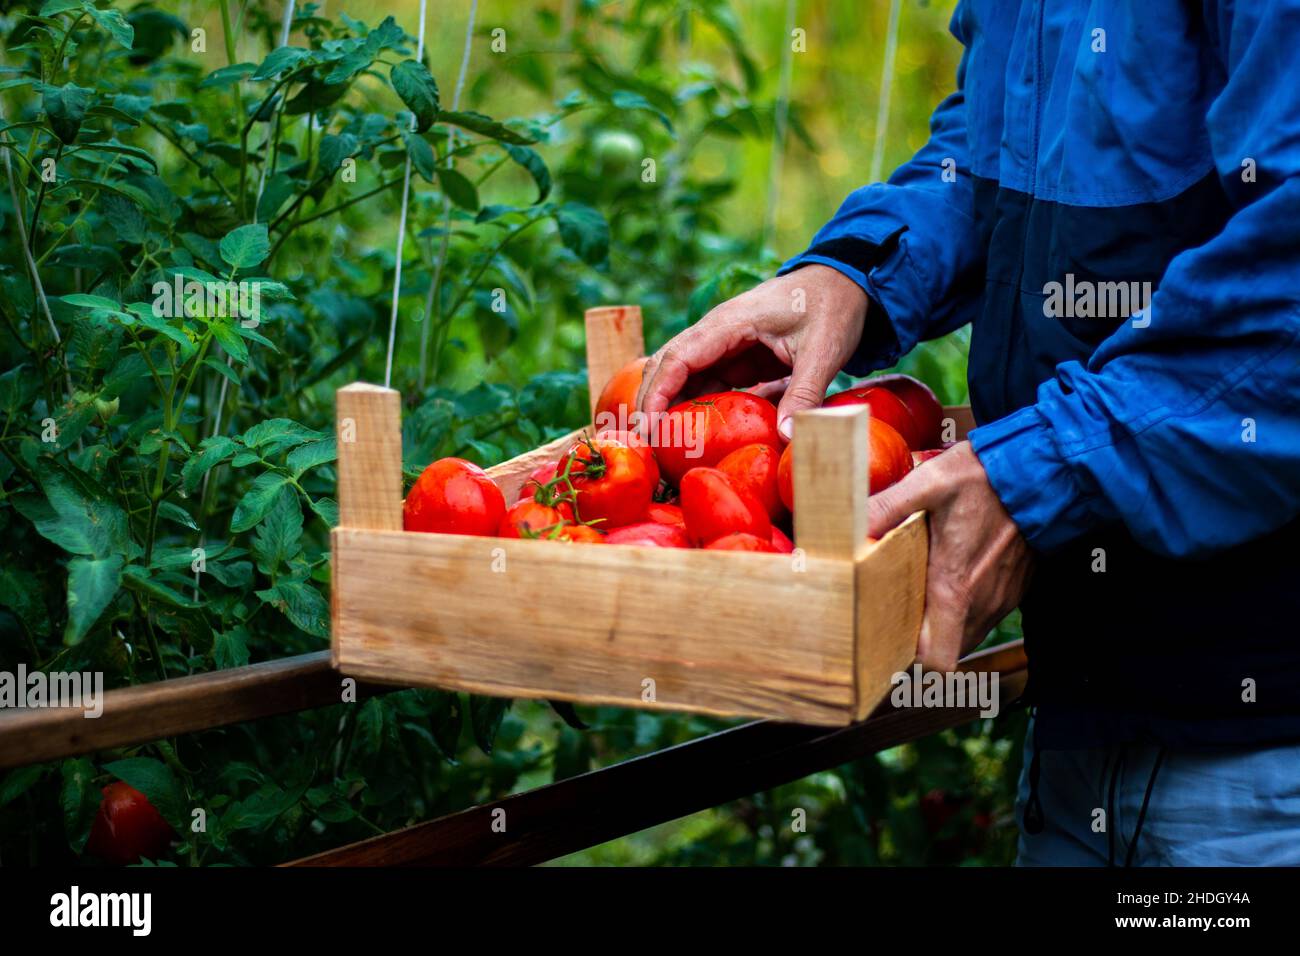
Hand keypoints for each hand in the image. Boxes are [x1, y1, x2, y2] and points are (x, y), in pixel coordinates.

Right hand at [636, 265, 868, 437]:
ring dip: (668, 407)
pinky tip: (689, 432)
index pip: (679, 358)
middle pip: (668, 366)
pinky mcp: (736, 357)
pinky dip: (693, 406)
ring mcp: (724, 344)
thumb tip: (789, 438)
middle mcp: (717, 332)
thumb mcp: (823, 350)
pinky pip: (706, 383)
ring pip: (682, 376)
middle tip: (642, 444)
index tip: (647, 427)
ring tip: (660, 445)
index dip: (658, 394)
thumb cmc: (832, 306)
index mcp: (730, 323)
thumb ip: (806, 393)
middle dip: (650, 403)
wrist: (844, 282)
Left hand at [868, 442, 1034, 671]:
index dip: (914, 659)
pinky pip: (987, 614)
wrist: (1042, 470)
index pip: (939, 659)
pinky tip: (953, 577)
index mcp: (955, 587)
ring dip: (946, 625)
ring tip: (922, 596)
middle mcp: (982, 602)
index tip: (893, 641)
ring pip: (968, 634)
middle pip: (949, 650)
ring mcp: (1002, 597)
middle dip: (924, 641)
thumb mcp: (928, 484)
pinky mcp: (1015, 587)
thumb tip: (853, 527)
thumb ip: (887, 508)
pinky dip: (968, 608)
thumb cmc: (985, 478)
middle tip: (898, 614)